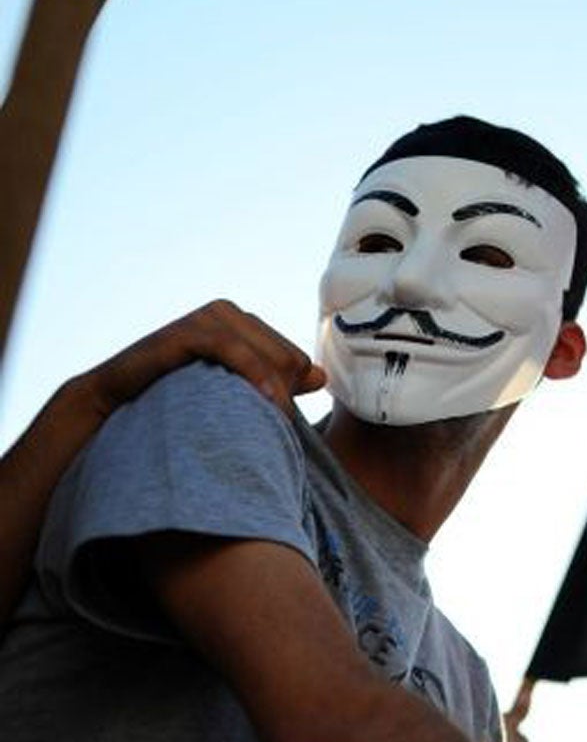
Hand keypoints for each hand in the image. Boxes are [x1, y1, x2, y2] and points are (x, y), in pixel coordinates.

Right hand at [79, 300, 325, 419]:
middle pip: (287, 357)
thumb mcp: (228, 388)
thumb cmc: (172, 398)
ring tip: (272, 423)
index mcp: (243, 323)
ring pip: (268, 355)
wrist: (110, 401)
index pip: (294, 357)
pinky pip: (234, 349)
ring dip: (275, 391)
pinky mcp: (187, 331)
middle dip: (284, 392)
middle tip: (270, 428)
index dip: (290, 391)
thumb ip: (272, 380)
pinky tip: (266, 400)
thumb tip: (321, 376)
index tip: (280, 423)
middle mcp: (228, 313)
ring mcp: (207, 318)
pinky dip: (254, 373)